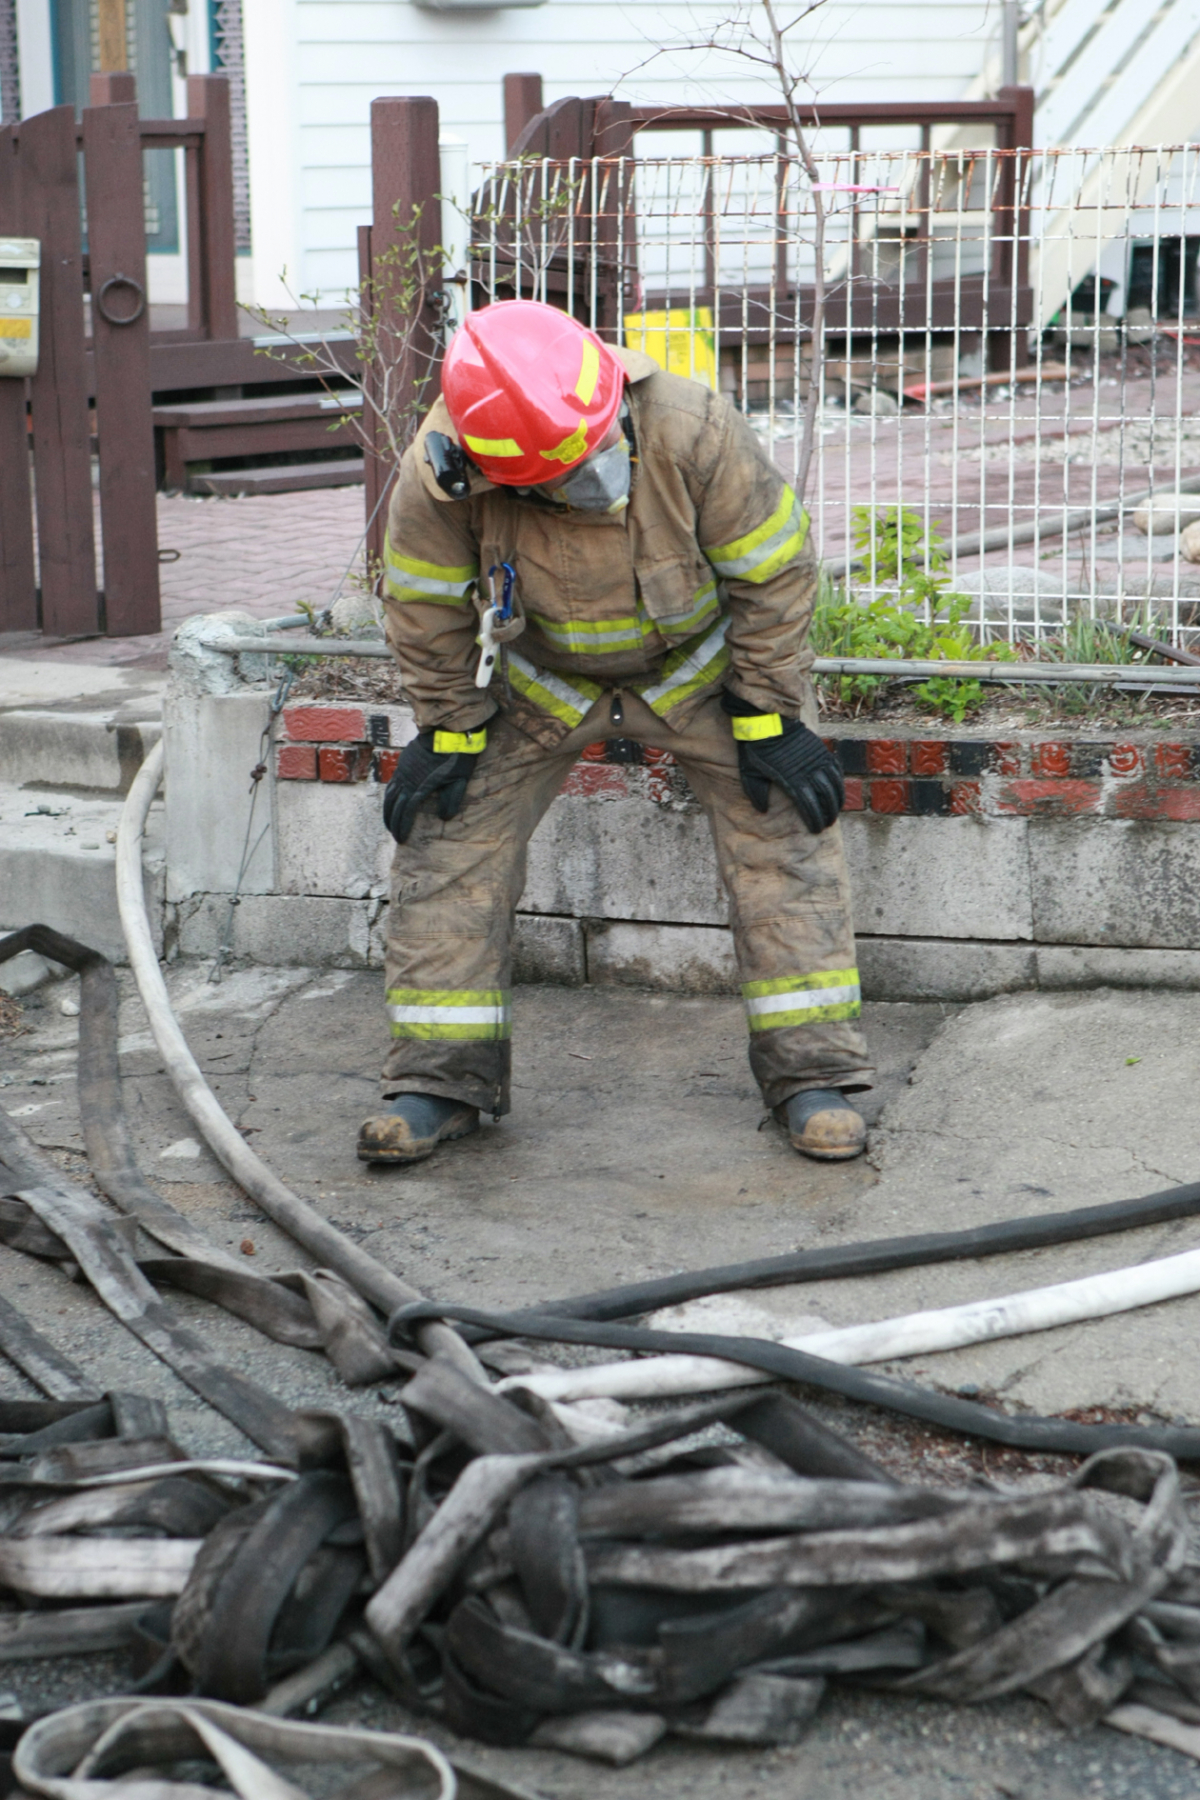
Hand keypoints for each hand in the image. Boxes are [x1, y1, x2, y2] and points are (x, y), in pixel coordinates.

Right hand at [382, 728, 485, 843]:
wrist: (448, 730)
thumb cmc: (457, 756)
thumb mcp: (460, 780)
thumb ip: (452, 800)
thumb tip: (444, 817)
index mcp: (420, 787)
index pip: (406, 812)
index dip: (403, 827)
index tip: (402, 839)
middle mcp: (407, 780)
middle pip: (394, 806)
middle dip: (393, 823)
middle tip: (395, 837)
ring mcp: (403, 769)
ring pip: (389, 794)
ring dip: (388, 811)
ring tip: (389, 824)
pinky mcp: (403, 761)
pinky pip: (392, 783)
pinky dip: (389, 796)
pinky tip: (391, 802)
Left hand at [722, 695, 843, 832]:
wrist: (766, 719)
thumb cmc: (755, 749)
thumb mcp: (749, 774)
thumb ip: (756, 795)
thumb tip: (762, 810)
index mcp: (791, 780)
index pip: (807, 805)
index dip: (813, 819)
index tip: (815, 829)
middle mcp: (808, 771)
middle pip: (824, 797)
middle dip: (827, 814)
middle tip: (827, 824)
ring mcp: (816, 759)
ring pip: (833, 784)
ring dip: (836, 801)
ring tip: (835, 813)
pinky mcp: (820, 749)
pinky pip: (835, 769)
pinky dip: (839, 782)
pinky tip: (838, 791)